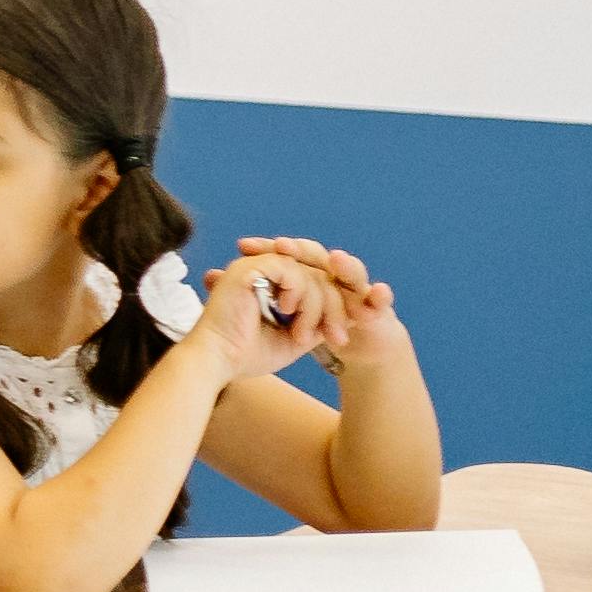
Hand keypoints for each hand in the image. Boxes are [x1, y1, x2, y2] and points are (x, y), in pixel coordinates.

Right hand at [175, 245, 328, 383]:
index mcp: (268, 285)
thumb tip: (349, 316)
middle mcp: (261, 270)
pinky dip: (299, 293)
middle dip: (333, 309)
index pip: (313, 283)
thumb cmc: (246, 355)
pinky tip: (287, 312)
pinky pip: (293, 270)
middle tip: (336, 338)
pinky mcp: (250, 267)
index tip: (338, 337)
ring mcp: (255, 266)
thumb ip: (316, 323)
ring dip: (316, 307)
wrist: (217, 361)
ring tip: (302, 334)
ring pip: (309, 274)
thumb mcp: (294, 339)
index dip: (333, 306)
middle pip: (318, 277)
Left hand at [227, 233, 398, 367]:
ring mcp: (353, 287)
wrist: (339, 346)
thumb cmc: (301, 328)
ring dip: (345, 266)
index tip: (243, 246)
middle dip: (300, 251)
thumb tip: (210, 275)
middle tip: (282, 248)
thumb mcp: (269, 316)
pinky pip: (379, 300)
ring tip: (336, 261)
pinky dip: (380, 296)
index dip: (268, 248)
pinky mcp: (375, 307)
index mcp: (302, 272)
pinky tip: (378, 293)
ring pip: (350, 272)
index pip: (286, 253)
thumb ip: (250, 293)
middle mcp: (328, 273)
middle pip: (315, 256)